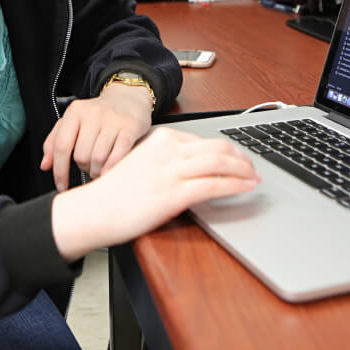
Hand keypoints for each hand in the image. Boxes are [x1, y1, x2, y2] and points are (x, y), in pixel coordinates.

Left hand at [41, 82, 153, 190]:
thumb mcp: (73, 121)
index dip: (59, 171)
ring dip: (97, 171)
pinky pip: (118, 153)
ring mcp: (112, 120)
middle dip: (83, 168)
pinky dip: (111, 167)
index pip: (61, 146)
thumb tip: (45, 165)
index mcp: (75, 112)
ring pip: (98, 158)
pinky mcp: (130, 127)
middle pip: (81, 155)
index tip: (62, 186)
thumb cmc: (98, 115)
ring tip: (100, 168)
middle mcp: (93, 114)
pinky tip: (109, 171)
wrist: (129, 97)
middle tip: (89, 167)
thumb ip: (55, 142)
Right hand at [50, 127, 259, 260]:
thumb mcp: (143, 163)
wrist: (95, 210)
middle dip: (242, 158)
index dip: (228, 150)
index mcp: (162, 139)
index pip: (205, 140)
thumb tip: (191, 167)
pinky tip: (246, 188)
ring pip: (221, 162)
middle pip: (218, 147)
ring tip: (255, 178)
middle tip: (253, 168)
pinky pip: (215, 184)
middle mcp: (169, 150)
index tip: (239, 158)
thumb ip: (166, 160)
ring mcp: (172, 170)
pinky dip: (236, 185)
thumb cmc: (115, 193)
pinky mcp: (175, 192)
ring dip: (244, 170)